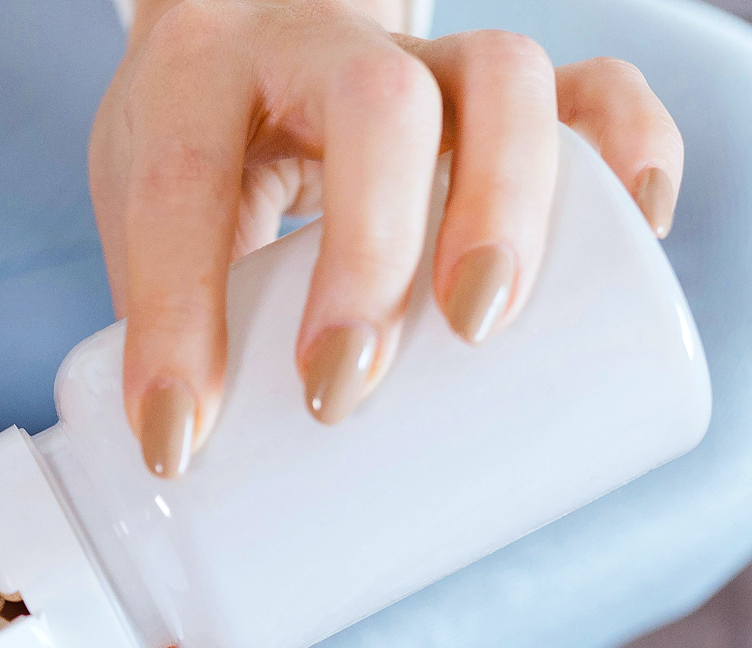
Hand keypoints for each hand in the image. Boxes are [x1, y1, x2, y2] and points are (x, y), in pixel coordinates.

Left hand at [91, 0, 683, 472]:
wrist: (245, 31)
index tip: (173, 442)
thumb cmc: (190, 143)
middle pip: (374, 108)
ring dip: (503, 204)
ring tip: (478, 324)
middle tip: (339, 389)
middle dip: (370, 257)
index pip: (180, 186)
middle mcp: (314, 42)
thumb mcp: (141, 206)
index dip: (175, 321)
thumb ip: (157, 310)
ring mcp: (418, 53)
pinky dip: (628, 146)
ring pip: (498, 80)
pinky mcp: (490, 81)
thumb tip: (182, 474)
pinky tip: (637, 224)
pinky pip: (593, 84)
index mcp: (196, 80)